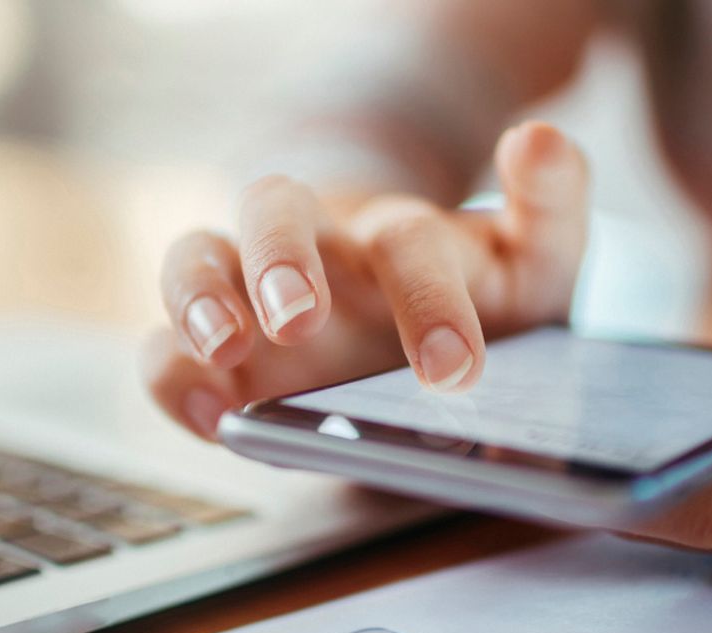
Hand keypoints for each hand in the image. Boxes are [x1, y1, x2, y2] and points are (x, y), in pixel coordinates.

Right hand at [143, 121, 589, 439]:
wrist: (404, 324)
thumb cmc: (466, 293)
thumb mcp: (530, 262)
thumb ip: (549, 207)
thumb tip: (540, 137)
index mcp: (396, 234)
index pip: (404, 243)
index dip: (427, 302)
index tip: (452, 372)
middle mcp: (314, 249)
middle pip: (273, 211)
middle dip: (281, 260)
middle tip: (300, 319)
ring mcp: (249, 295)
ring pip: (195, 258)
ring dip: (198, 297)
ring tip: (223, 347)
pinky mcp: (210, 354)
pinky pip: (163, 350)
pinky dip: (172, 378)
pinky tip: (210, 416)